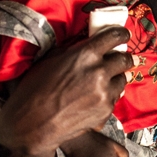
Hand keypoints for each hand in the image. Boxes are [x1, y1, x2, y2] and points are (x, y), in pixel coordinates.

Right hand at [0, 27, 132, 156]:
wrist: (32, 123)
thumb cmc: (36, 89)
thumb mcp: (52, 59)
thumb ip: (76, 50)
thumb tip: (91, 43)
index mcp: (86, 54)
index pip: (115, 36)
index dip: (122, 34)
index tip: (124, 35)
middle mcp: (99, 72)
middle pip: (124, 59)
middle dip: (124, 58)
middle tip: (123, 59)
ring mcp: (104, 93)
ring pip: (122, 80)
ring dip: (116, 78)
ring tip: (105, 80)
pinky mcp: (105, 111)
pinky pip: (115, 98)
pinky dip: (109, 95)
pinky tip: (96, 97)